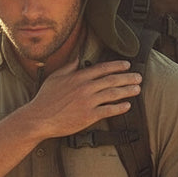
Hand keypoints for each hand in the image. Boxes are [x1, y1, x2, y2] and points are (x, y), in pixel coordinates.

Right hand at [22, 58, 140, 138]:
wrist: (39, 118)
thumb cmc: (45, 98)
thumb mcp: (55, 77)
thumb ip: (68, 67)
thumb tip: (77, 58)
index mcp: (78, 77)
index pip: (102, 68)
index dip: (117, 66)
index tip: (127, 65)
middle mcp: (85, 88)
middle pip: (111, 80)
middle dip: (127, 78)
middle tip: (138, 77)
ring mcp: (88, 102)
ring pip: (113, 94)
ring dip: (127, 91)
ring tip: (137, 89)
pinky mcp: (88, 116)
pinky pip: (108, 111)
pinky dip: (119, 108)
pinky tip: (127, 106)